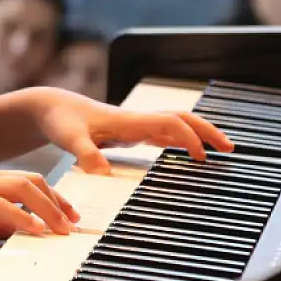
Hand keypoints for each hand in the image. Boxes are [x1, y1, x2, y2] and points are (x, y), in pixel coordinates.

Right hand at [0, 167, 78, 239]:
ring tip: (62, 228)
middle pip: (32, 181)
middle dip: (58, 201)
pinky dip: (21, 216)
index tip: (68, 214)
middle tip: (74, 222)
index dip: (52, 197)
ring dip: (47, 208)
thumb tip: (14, 231)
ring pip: (21, 188)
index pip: (27, 181)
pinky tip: (35, 229)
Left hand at [31, 88, 234, 175]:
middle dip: (207, 131)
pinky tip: (189, 153)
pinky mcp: (130, 131)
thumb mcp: (69, 139)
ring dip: (199, 134)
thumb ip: (85, 154)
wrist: (50, 107)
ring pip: (177, 124)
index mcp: (129, 120)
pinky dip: (182, 140)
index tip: (202, 158)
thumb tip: (102, 172)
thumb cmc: (60, 121)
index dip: (189, 138)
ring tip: (221, 150)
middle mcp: (137, 120)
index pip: (171, 123)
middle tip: (230, 149)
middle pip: (183, 119)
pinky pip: (164, 133)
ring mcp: (135, 125)